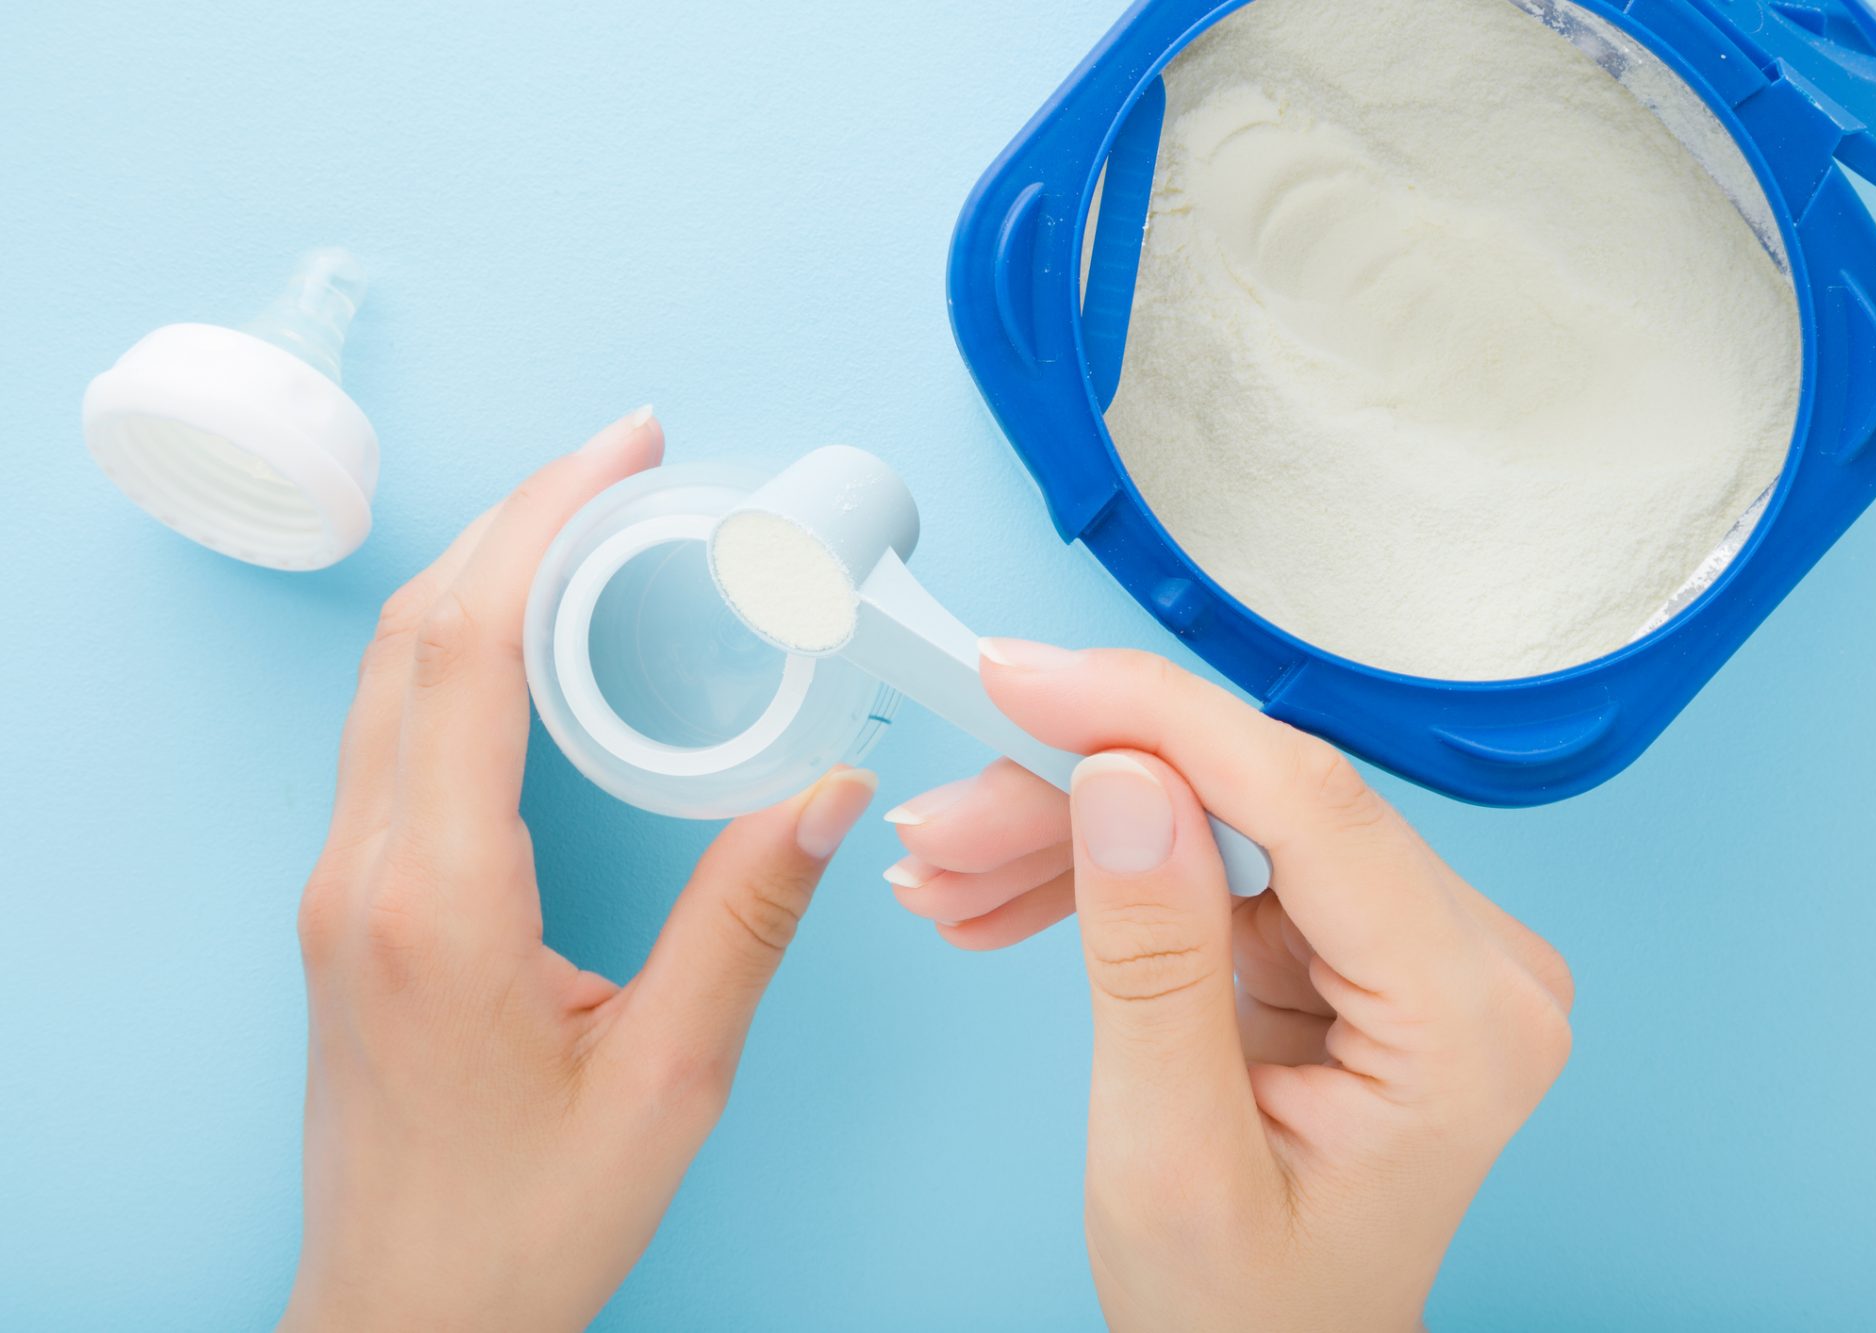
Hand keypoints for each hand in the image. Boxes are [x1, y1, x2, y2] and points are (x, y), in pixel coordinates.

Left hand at [282, 410, 878, 1332]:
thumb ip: (745, 918)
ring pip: (388, 675)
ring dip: (479, 579)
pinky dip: (458, 653)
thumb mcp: (669, 1075)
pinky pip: (391, 733)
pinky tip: (530, 649)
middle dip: (512, 520)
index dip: (542, 521)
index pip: (468, 646)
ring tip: (586, 529)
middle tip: (619, 464)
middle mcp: (364, 870)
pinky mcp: (350, 906)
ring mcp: (340, 885)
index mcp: (437, 897)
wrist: (405, 1319)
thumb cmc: (522, 1223)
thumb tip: (825, 791)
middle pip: (412, 632)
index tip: (619, 450)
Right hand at [884, 641, 1572, 1330]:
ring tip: (945, 873)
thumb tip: (1121, 777)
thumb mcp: (1170, 1157)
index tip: (1022, 680)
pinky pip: (1210, 865)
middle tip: (940, 822)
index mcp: (1464, 1019)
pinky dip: (1100, 876)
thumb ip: (1150, 963)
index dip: (1156, 719)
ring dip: (1068, 836)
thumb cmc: (1244, 1316)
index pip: (1310, 804)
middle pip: (1251, 803)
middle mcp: (1467, 961)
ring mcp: (1410, 948)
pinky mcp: (1350, 946)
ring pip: (1215, 820)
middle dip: (1079, 795)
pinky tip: (1002, 897)